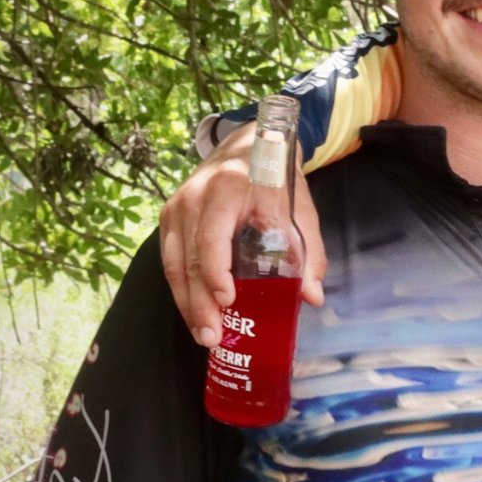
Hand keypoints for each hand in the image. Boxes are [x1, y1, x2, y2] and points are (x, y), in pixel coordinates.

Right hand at [159, 123, 328, 347]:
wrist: (247, 144)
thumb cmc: (276, 178)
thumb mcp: (300, 209)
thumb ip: (309, 252)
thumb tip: (312, 297)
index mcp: (227, 190)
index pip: (212, 237)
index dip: (216, 272)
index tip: (228, 301)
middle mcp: (193, 198)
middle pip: (189, 258)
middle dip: (199, 303)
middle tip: (213, 338)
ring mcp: (176, 208)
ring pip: (174, 264)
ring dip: (186, 303)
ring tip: (204, 334)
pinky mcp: (169, 217)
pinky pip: (171, 259)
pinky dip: (182, 288)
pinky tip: (195, 312)